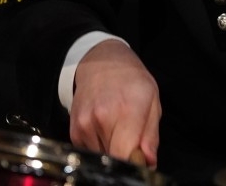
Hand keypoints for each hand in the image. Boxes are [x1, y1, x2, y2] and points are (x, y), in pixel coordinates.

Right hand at [70, 39, 161, 166]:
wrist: (101, 62)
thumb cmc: (131, 80)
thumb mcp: (152, 101)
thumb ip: (151, 136)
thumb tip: (148, 163)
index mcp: (127, 110)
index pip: (125, 156)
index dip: (134, 163)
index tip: (139, 158)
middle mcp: (102, 118)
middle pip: (114, 159)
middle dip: (124, 156)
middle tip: (131, 140)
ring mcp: (85, 124)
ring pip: (101, 157)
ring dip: (111, 150)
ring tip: (117, 129)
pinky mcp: (74, 131)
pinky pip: (89, 151)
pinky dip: (99, 146)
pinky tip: (104, 128)